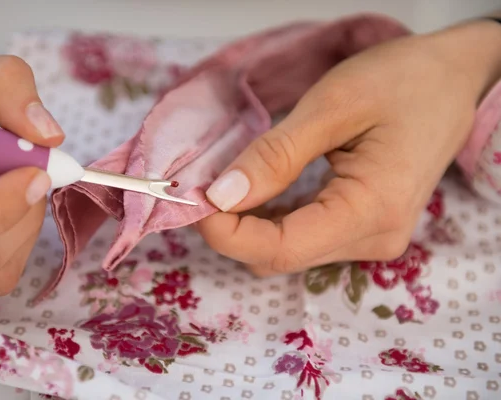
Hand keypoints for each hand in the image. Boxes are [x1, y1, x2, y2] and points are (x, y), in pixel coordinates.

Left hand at [198, 19, 500, 275]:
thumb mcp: (332, 107)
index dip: (226, 233)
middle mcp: (373, 239)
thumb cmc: (402, 81)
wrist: (453, 79)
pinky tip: (256, 189)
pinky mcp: (364, 227)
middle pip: (280, 255)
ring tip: (224, 181)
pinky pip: (304, 236)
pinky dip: (271, 218)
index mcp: (371, 212)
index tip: (190, 198)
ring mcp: (371, 237)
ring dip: (248, 223)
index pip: (279, 249)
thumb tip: (220, 195)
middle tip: (201, 183)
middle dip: (231, 227)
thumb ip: (275, 155)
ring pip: (288, 249)